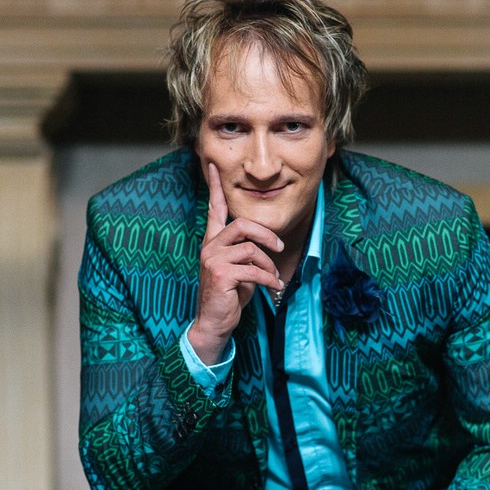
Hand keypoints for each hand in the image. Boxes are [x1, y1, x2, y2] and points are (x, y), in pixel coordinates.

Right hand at [187, 162, 284, 363]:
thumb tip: (267, 246)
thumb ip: (247, 253)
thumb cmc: (229, 297)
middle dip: (266, 234)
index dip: (215, 187)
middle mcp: (209, 247)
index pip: (214, 209)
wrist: (214, 323)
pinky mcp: (221, 274)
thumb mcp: (241, 270)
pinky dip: (269, 279)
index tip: (212, 166)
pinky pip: (253, 269)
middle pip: (241, 224)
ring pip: (250, 248)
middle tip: (280, 246)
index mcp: (212, 242)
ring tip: (273, 278)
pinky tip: (274, 288)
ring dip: (268, 264)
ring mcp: (213, 260)